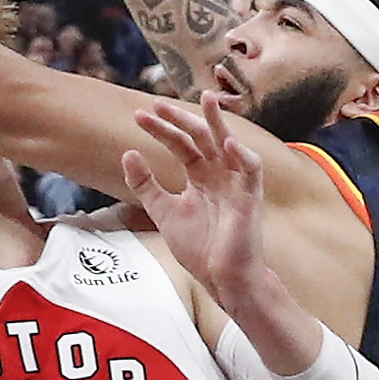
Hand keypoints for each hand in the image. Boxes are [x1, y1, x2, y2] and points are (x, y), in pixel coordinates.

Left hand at [119, 92, 269, 307]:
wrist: (222, 279)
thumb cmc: (200, 249)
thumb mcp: (163, 212)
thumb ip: (145, 185)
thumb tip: (127, 153)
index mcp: (201, 177)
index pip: (181, 144)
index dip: (161, 129)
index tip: (138, 116)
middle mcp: (219, 175)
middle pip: (201, 138)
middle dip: (181, 119)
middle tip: (157, 103)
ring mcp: (235, 184)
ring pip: (228, 144)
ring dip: (218, 122)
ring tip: (206, 100)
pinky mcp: (250, 199)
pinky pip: (251, 170)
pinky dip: (243, 155)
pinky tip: (228, 142)